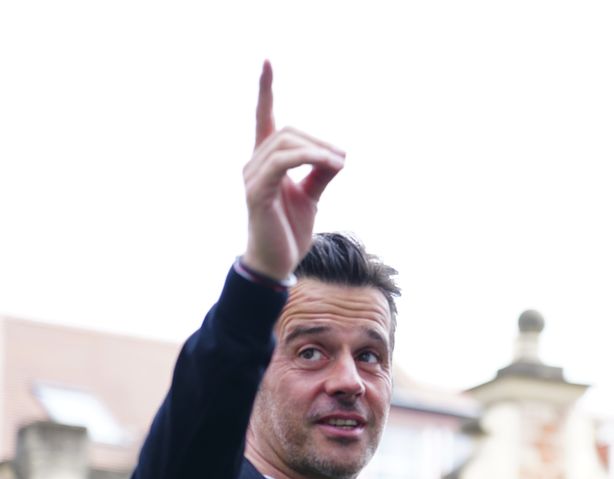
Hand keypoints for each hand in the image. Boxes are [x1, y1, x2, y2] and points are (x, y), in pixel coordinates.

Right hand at [242, 61, 345, 280]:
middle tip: (342, 159)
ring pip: (287, 144)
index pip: (263, 118)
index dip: (265, 90)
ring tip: (339, 163)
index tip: (267, 61)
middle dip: (319, 141)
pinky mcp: (257, 191)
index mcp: (266, 161)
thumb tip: (338, 155)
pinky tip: (331, 165)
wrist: (277, 263)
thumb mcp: (312, 196)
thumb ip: (321, 172)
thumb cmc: (290, 229)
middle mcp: (254, 163)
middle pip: (288, 131)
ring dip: (318, 150)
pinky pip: (283, 162)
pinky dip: (310, 158)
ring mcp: (252, 176)